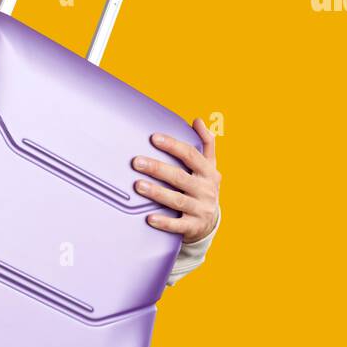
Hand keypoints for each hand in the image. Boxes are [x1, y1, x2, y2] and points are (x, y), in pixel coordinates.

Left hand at [131, 118, 220, 242]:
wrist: (211, 222)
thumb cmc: (203, 188)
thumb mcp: (210, 166)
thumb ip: (206, 143)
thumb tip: (198, 120)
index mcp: (208, 172)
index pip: (190, 155)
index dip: (172, 145)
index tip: (153, 138)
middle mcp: (206, 190)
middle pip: (180, 176)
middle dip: (157, 168)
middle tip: (136, 162)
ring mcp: (200, 209)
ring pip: (177, 200)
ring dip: (157, 192)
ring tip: (138, 185)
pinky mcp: (193, 227)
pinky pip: (178, 225)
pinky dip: (164, 222)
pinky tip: (149, 218)